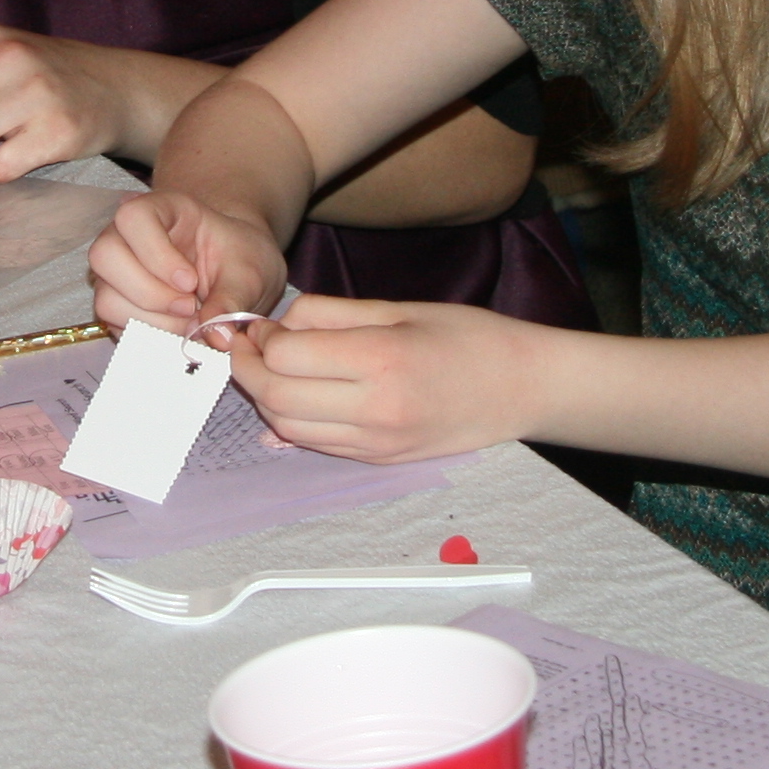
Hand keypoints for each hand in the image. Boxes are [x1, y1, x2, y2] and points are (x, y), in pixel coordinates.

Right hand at [88, 189, 286, 336]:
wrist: (235, 277)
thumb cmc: (239, 261)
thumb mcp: (249, 274)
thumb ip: (232, 300)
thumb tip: (216, 337)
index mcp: (162, 210)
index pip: (133, 217)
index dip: (156, 253)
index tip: (190, 282)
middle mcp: (127, 237)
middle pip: (105, 255)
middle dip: (149, 292)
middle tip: (190, 307)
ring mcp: (116, 273)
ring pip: (105, 297)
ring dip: (151, 320)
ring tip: (190, 322)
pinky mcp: (116, 305)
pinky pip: (115, 325)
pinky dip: (149, 335)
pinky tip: (178, 330)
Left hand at [223, 295, 528, 464]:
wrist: (522, 388)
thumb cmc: (466, 337)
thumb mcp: (398, 308)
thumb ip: (332, 314)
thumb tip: (277, 327)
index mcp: (380, 360)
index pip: (286, 357)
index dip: (260, 339)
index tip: (261, 324)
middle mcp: (374, 409)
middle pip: (276, 397)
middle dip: (248, 369)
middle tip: (247, 346)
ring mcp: (376, 443)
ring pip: (287, 428)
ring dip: (266, 398)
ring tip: (272, 369)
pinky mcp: (379, 460)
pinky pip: (316, 445)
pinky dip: (292, 421)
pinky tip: (296, 395)